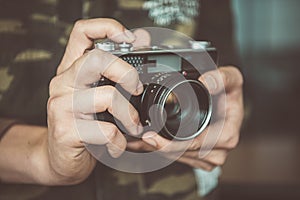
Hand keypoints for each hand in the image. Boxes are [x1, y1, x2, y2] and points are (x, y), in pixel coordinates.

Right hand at [46, 18, 142, 183]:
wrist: (60, 158)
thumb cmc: (83, 125)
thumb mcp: (99, 95)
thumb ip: (117, 71)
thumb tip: (141, 40)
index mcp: (73, 70)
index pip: (82, 32)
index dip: (106, 27)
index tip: (129, 38)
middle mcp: (63, 82)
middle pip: (96, 59)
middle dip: (126, 73)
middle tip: (137, 89)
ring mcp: (62, 106)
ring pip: (107, 97)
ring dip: (129, 115)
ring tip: (133, 126)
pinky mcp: (66, 130)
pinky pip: (106, 130)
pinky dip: (120, 140)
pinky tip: (117, 145)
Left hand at [127, 66, 243, 170]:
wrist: (230, 102)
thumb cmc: (230, 92)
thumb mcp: (232, 79)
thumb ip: (222, 78)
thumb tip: (207, 81)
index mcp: (227, 135)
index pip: (195, 145)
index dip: (171, 144)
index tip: (151, 137)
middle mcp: (219, 150)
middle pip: (182, 154)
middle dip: (157, 148)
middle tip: (135, 139)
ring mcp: (209, 157)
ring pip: (177, 158)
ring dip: (156, 151)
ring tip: (135, 142)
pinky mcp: (200, 158)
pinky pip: (177, 158)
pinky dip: (160, 151)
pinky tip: (144, 145)